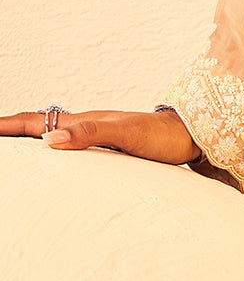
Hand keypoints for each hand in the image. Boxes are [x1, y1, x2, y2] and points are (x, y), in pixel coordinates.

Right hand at [0, 109, 199, 167]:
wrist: (189, 137)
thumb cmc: (160, 136)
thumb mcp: (125, 134)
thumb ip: (90, 134)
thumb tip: (49, 140)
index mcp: (84, 121)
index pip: (37, 122)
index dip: (9, 125)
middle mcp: (86, 127)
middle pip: (39, 126)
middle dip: (12, 129)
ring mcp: (96, 136)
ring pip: (52, 135)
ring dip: (29, 138)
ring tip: (12, 147)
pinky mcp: (108, 148)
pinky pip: (69, 147)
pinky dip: (51, 149)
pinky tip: (53, 159)